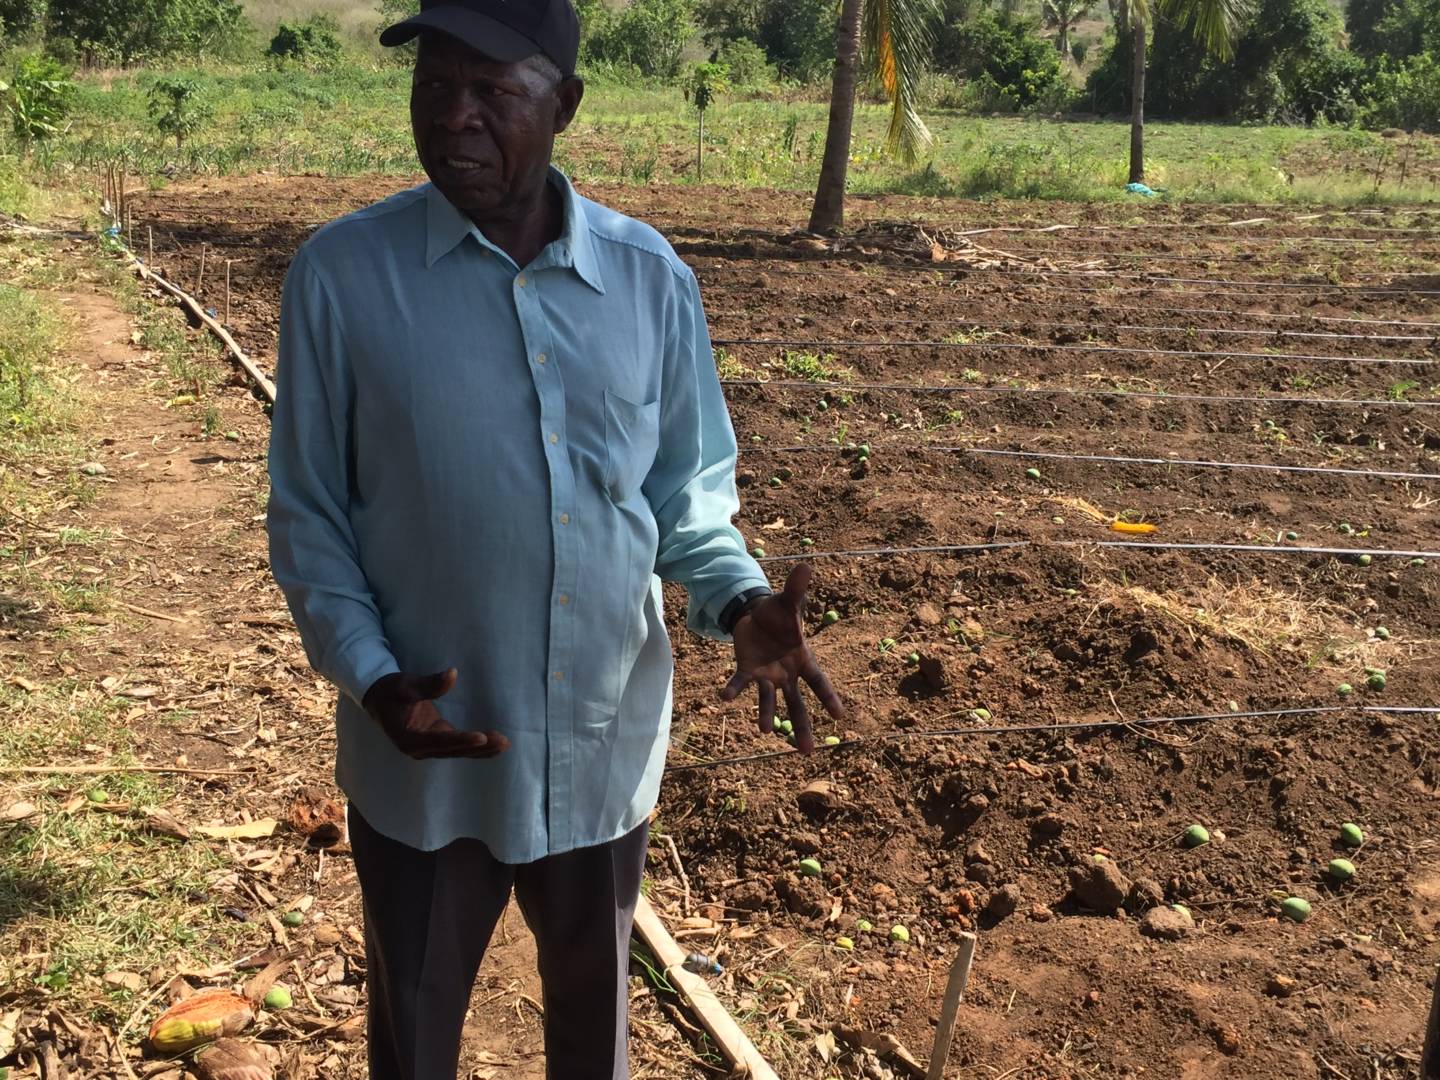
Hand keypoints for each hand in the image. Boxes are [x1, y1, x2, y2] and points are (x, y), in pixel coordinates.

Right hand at [361, 668, 508, 760]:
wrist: (378, 699)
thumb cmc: (389, 690)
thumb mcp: (405, 684)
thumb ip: (428, 684)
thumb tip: (452, 674)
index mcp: (408, 738)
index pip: (439, 740)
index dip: (461, 739)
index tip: (481, 737)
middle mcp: (419, 748)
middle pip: (453, 750)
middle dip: (479, 747)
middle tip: (502, 741)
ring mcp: (428, 747)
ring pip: (458, 751)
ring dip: (482, 749)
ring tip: (504, 743)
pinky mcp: (436, 741)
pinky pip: (458, 746)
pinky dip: (476, 746)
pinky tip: (494, 744)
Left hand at [720, 563, 843, 752]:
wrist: (755, 615)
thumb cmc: (778, 613)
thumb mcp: (787, 601)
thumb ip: (796, 589)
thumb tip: (806, 565)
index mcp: (803, 659)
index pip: (819, 681)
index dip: (829, 697)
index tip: (840, 717)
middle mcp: (787, 673)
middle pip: (797, 703)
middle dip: (802, 726)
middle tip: (807, 751)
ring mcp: (768, 676)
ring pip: (770, 701)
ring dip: (767, 716)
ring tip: (765, 732)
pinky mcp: (748, 671)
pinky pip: (741, 683)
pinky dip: (733, 690)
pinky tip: (723, 698)